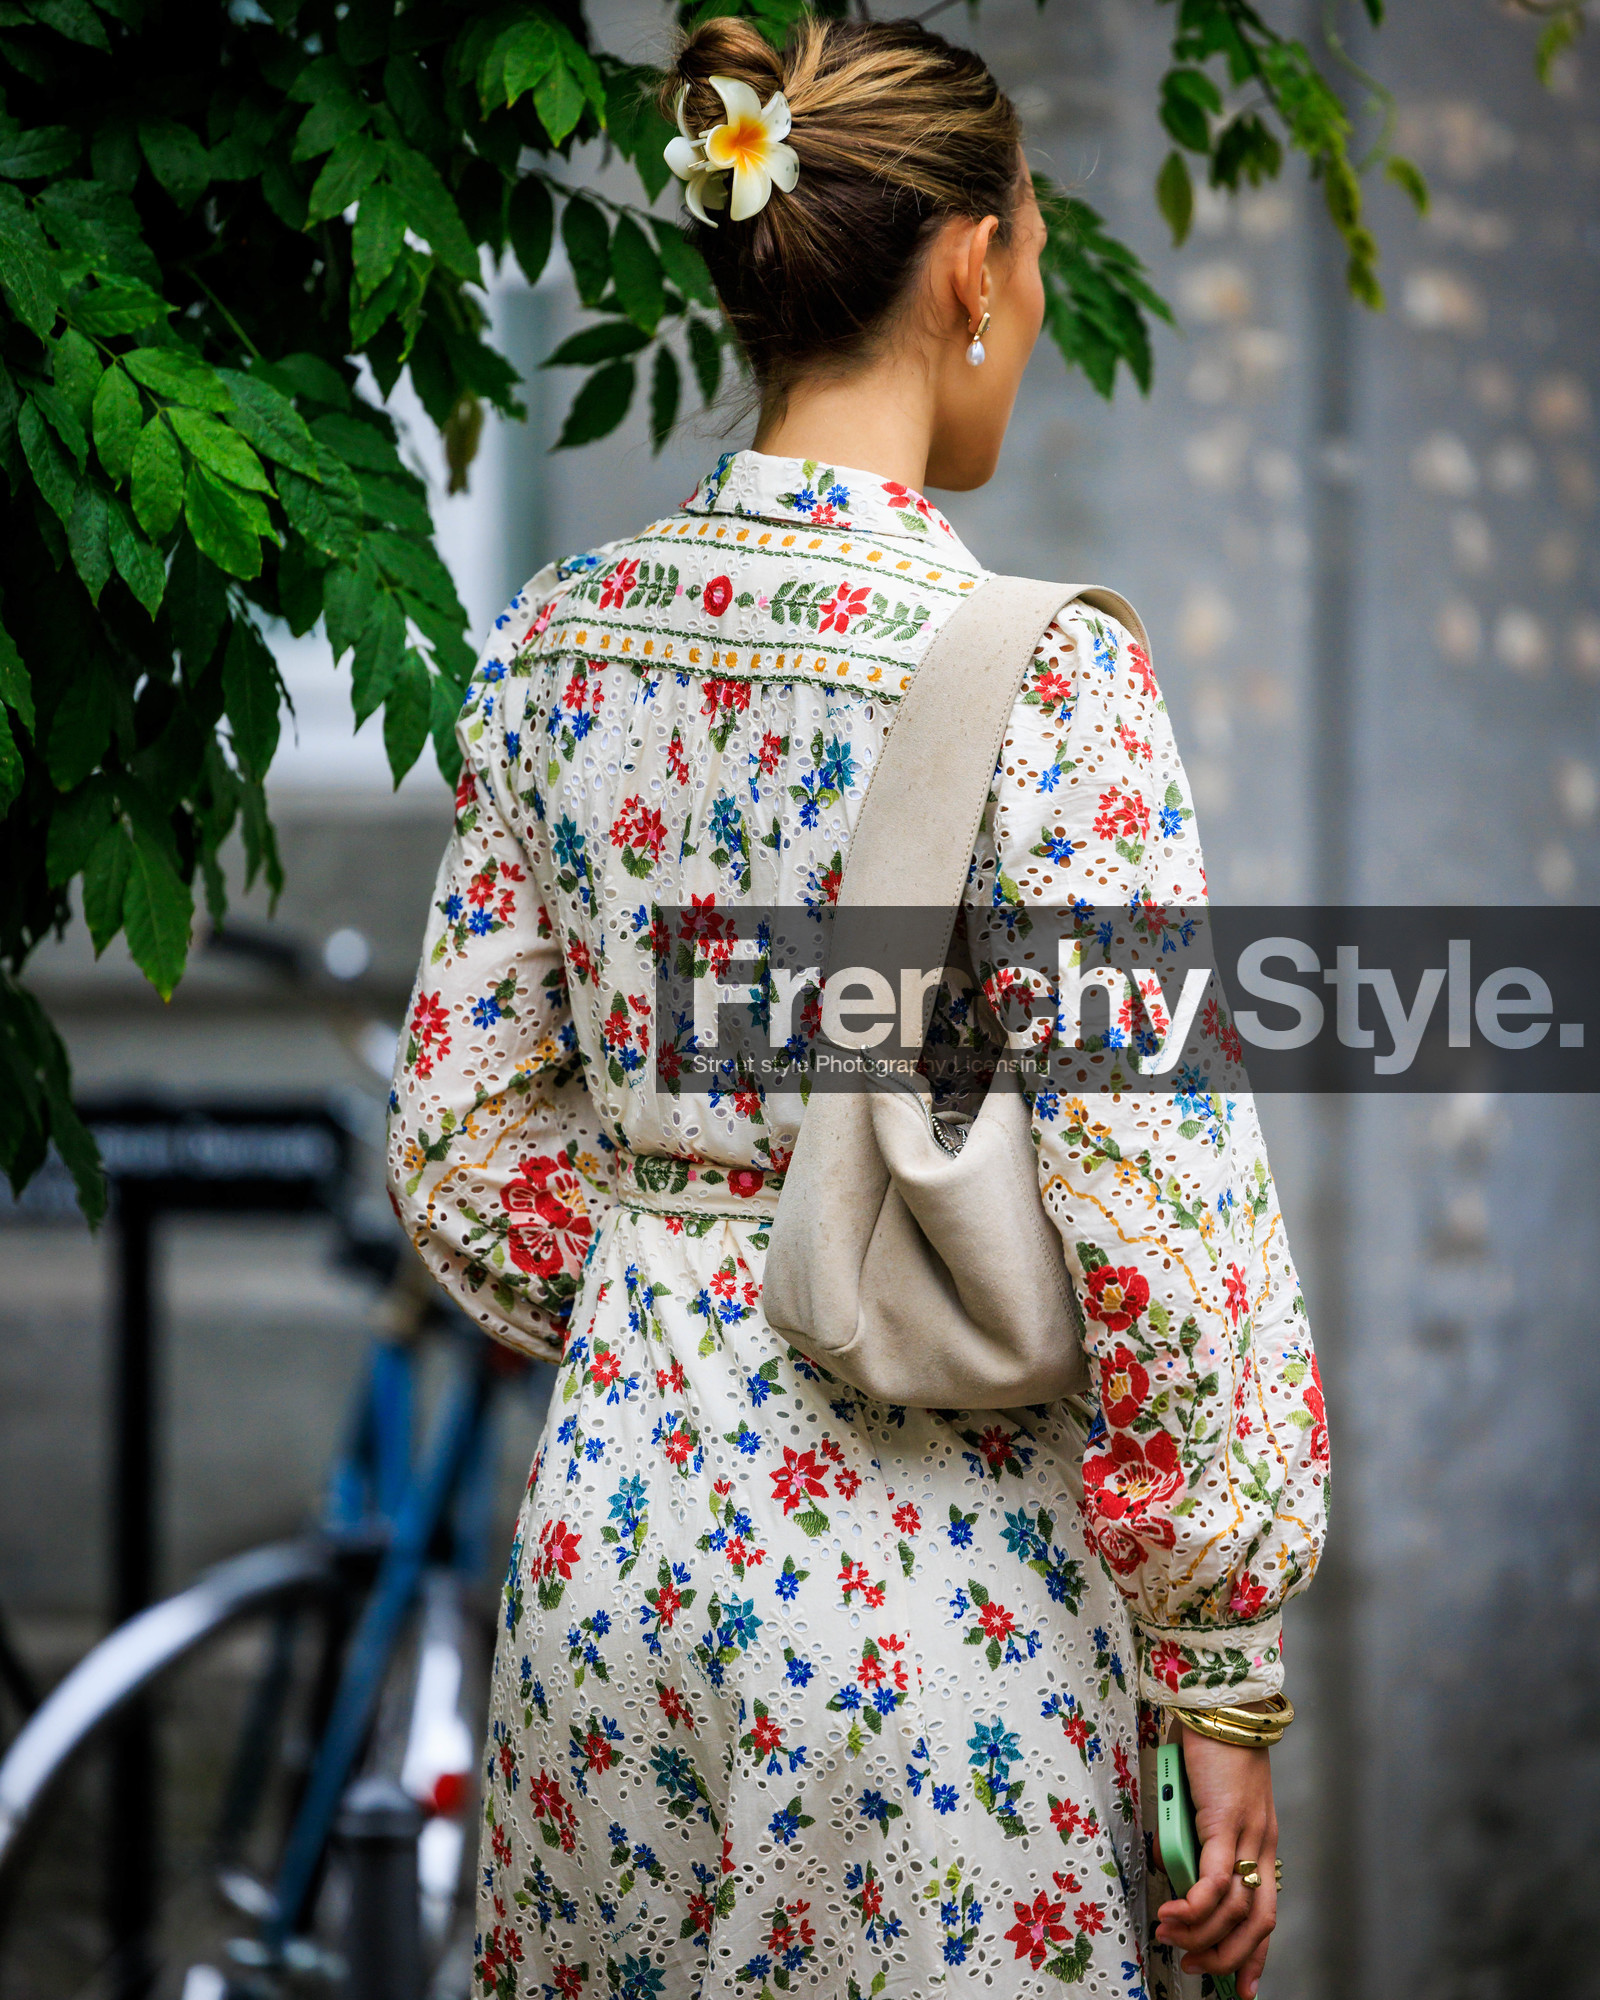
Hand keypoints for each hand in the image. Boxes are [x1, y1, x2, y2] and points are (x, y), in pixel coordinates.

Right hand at [1154, 1723, 1277, 1998]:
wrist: (1222, 1703)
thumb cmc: (1210, 1744)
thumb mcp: (1202, 1801)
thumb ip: (1192, 1835)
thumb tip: (1171, 1866)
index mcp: (1261, 1840)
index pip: (1264, 1910)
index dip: (1254, 1952)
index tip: (1242, 1985)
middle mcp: (1262, 1843)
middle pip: (1256, 1921)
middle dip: (1228, 1956)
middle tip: (1195, 1966)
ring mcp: (1248, 1833)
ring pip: (1234, 1906)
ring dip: (1201, 1932)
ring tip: (1171, 1935)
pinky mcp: (1226, 1820)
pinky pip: (1216, 1877)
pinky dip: (1197, 1903)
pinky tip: (1176, 1912)